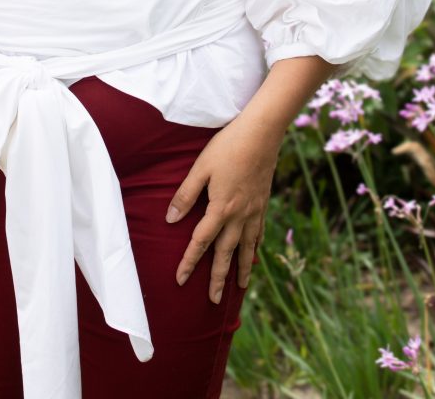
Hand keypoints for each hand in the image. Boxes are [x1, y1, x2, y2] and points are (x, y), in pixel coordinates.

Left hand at [165, 115, 278, 303]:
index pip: (201, 242)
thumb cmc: (227, 147)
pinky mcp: (264, 202)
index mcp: (220, 208)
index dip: (189, 262)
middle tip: (213, 300)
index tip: (180, 280)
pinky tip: (254, 252)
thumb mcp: (201, 168)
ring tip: (241, 287)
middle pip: (226, 253)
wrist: (262, 134)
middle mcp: (239, 215)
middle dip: (219, 278)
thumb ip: (186, 194)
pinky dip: (256, 246)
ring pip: (247, 247)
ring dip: (242, 269)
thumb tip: (171, 219)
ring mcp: (254, 211)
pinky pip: (259, 232)